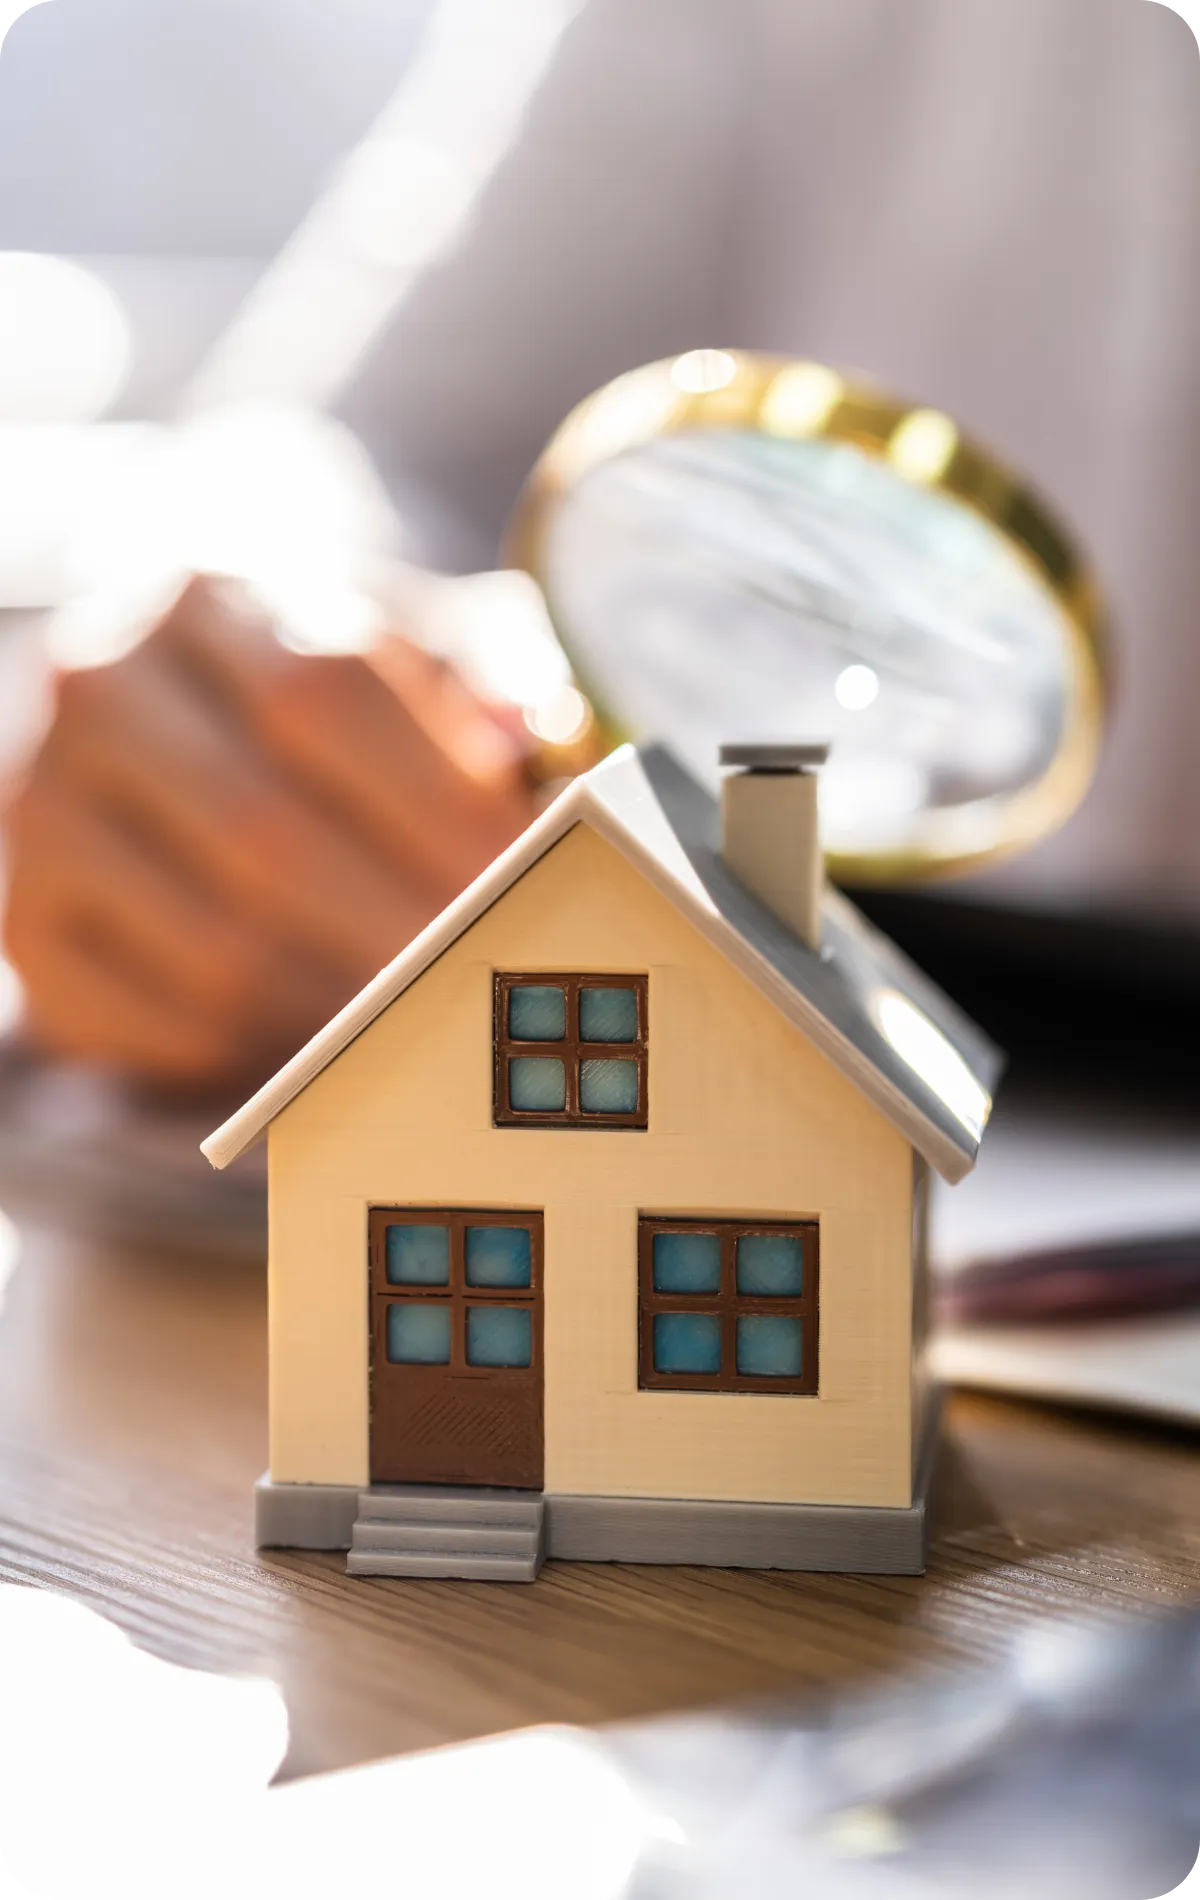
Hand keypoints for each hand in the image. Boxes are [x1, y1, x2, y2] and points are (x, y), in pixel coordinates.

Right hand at [2, 576, 536, 1090]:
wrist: (189, 749)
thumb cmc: (337, 703)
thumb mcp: (420, 652)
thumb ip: (490, 678)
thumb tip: (531, 734)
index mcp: (206, 599)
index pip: (322, 690)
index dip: (437, 795)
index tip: (528, 873)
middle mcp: (99, 689)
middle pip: (263, 831)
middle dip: (403, 924)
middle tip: (496, 977)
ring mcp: (42, 812)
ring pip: (214, 946)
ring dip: (345, 1004)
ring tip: (437, 1016)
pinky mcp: (27, 929)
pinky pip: (156, 1024)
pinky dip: (262, 1050)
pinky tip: (333, 1039)